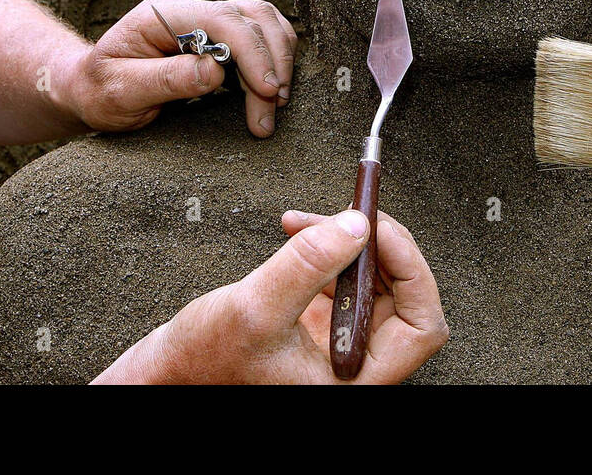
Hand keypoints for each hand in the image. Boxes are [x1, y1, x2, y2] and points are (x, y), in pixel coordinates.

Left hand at [58, 0, 296, 136]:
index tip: (266, 89)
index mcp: (161, 16)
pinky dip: (274, 58)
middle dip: (270, 63)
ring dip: (278, 58)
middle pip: (250, 18)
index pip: (222, 18)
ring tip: (276, 102)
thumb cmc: (100, 90)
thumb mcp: (120, 92)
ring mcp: (206, 20)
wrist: (91, 89)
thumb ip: (165, 79)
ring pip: (262, 21)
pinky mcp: (219, 36)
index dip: (251, 51)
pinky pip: (260, 35)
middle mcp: (189, 10)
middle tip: (272, 108)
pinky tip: (270, 88)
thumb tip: (215, 71)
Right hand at [94, 209, 448, 383]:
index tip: (379, 229)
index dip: (411, 270)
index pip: (421, 324)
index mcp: (353, 378)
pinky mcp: (321, 325)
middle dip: (377, 245)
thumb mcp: (255, 308)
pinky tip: (302, 235)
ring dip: (352, 243)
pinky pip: (347, 279)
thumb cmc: (204, 363)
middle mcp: (354, 363)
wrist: (170, 370)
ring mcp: (339, 343)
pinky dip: (330, 250)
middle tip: (351, 213)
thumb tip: (357, 225)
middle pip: (404, 296)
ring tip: (313, 223)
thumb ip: (308, 264)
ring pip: (376, 282)